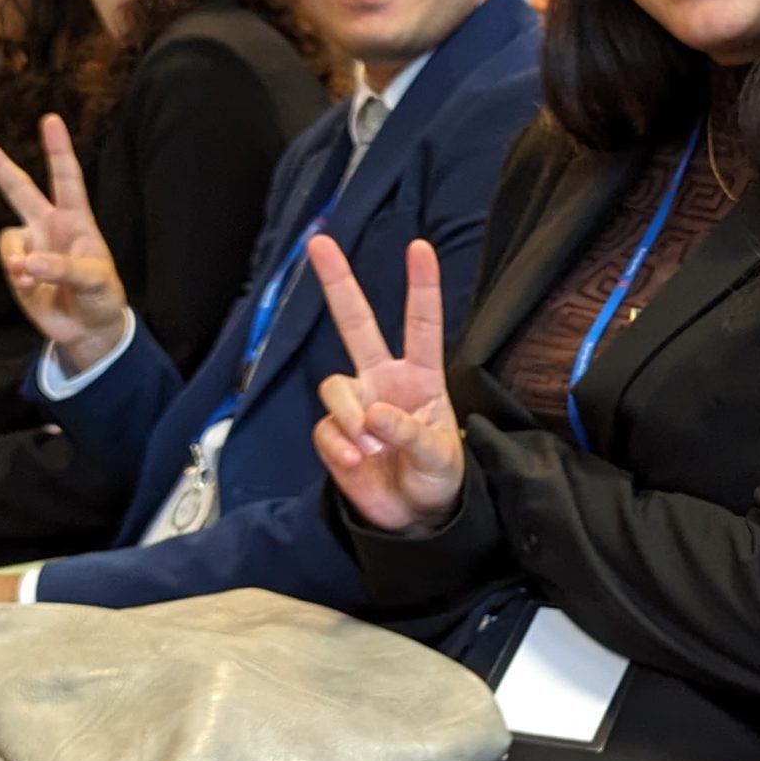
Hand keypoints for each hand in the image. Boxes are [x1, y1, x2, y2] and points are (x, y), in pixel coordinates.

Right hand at [0, 114, 128, 373]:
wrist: (88, 329)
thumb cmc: (101, 297)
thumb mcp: (95, 281)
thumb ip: (64, 269)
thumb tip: (25, 264)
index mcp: (76, 220)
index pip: (66, 178)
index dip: (58, 149)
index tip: (50, 120)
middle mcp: (50, 226)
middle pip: (19, 188)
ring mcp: (31, 246)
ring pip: (8, 238)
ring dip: (17, 258)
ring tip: (34, 278)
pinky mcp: (17, 268)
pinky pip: (7, 261)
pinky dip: (15, 273)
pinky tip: (31, 286)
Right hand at [310, 236, 463, 532]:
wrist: (414, 517)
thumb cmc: (437, 477)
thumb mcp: (439, 457)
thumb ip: (411, 433)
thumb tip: (375, 414)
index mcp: (420, 377)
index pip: (421, 324)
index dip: (421, 286)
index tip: (420, 247)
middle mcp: (382, 380)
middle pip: (355, 323)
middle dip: (337, 283)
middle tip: (320, 243)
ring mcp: (355, 405)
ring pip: (334, 386)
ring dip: (350, 418)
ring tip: (372, 448)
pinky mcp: (333, 434)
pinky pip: (325, 428)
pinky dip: (339, 447)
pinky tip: (357, 462)